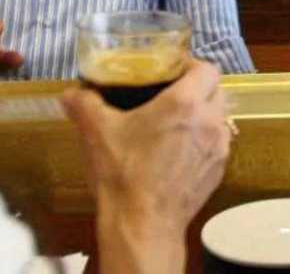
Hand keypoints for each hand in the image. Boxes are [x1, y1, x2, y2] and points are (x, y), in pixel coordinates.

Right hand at [61, 61, 230, 273]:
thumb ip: (84, 103)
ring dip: (203, 115)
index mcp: (186, 102)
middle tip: (170, 95)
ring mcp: (218, 149)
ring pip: (220, 119)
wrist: (142, 225)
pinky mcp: (218, 172)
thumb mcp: (97, 132)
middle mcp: (210, 121)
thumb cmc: (123, 173)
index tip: (170, 71)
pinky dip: (203, 142)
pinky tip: (178, 153)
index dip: (190, 65)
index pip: (207, 68)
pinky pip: (217, 145)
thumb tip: (70, 93)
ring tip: (176, 124)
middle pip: (217, 91)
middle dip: (198, 89)